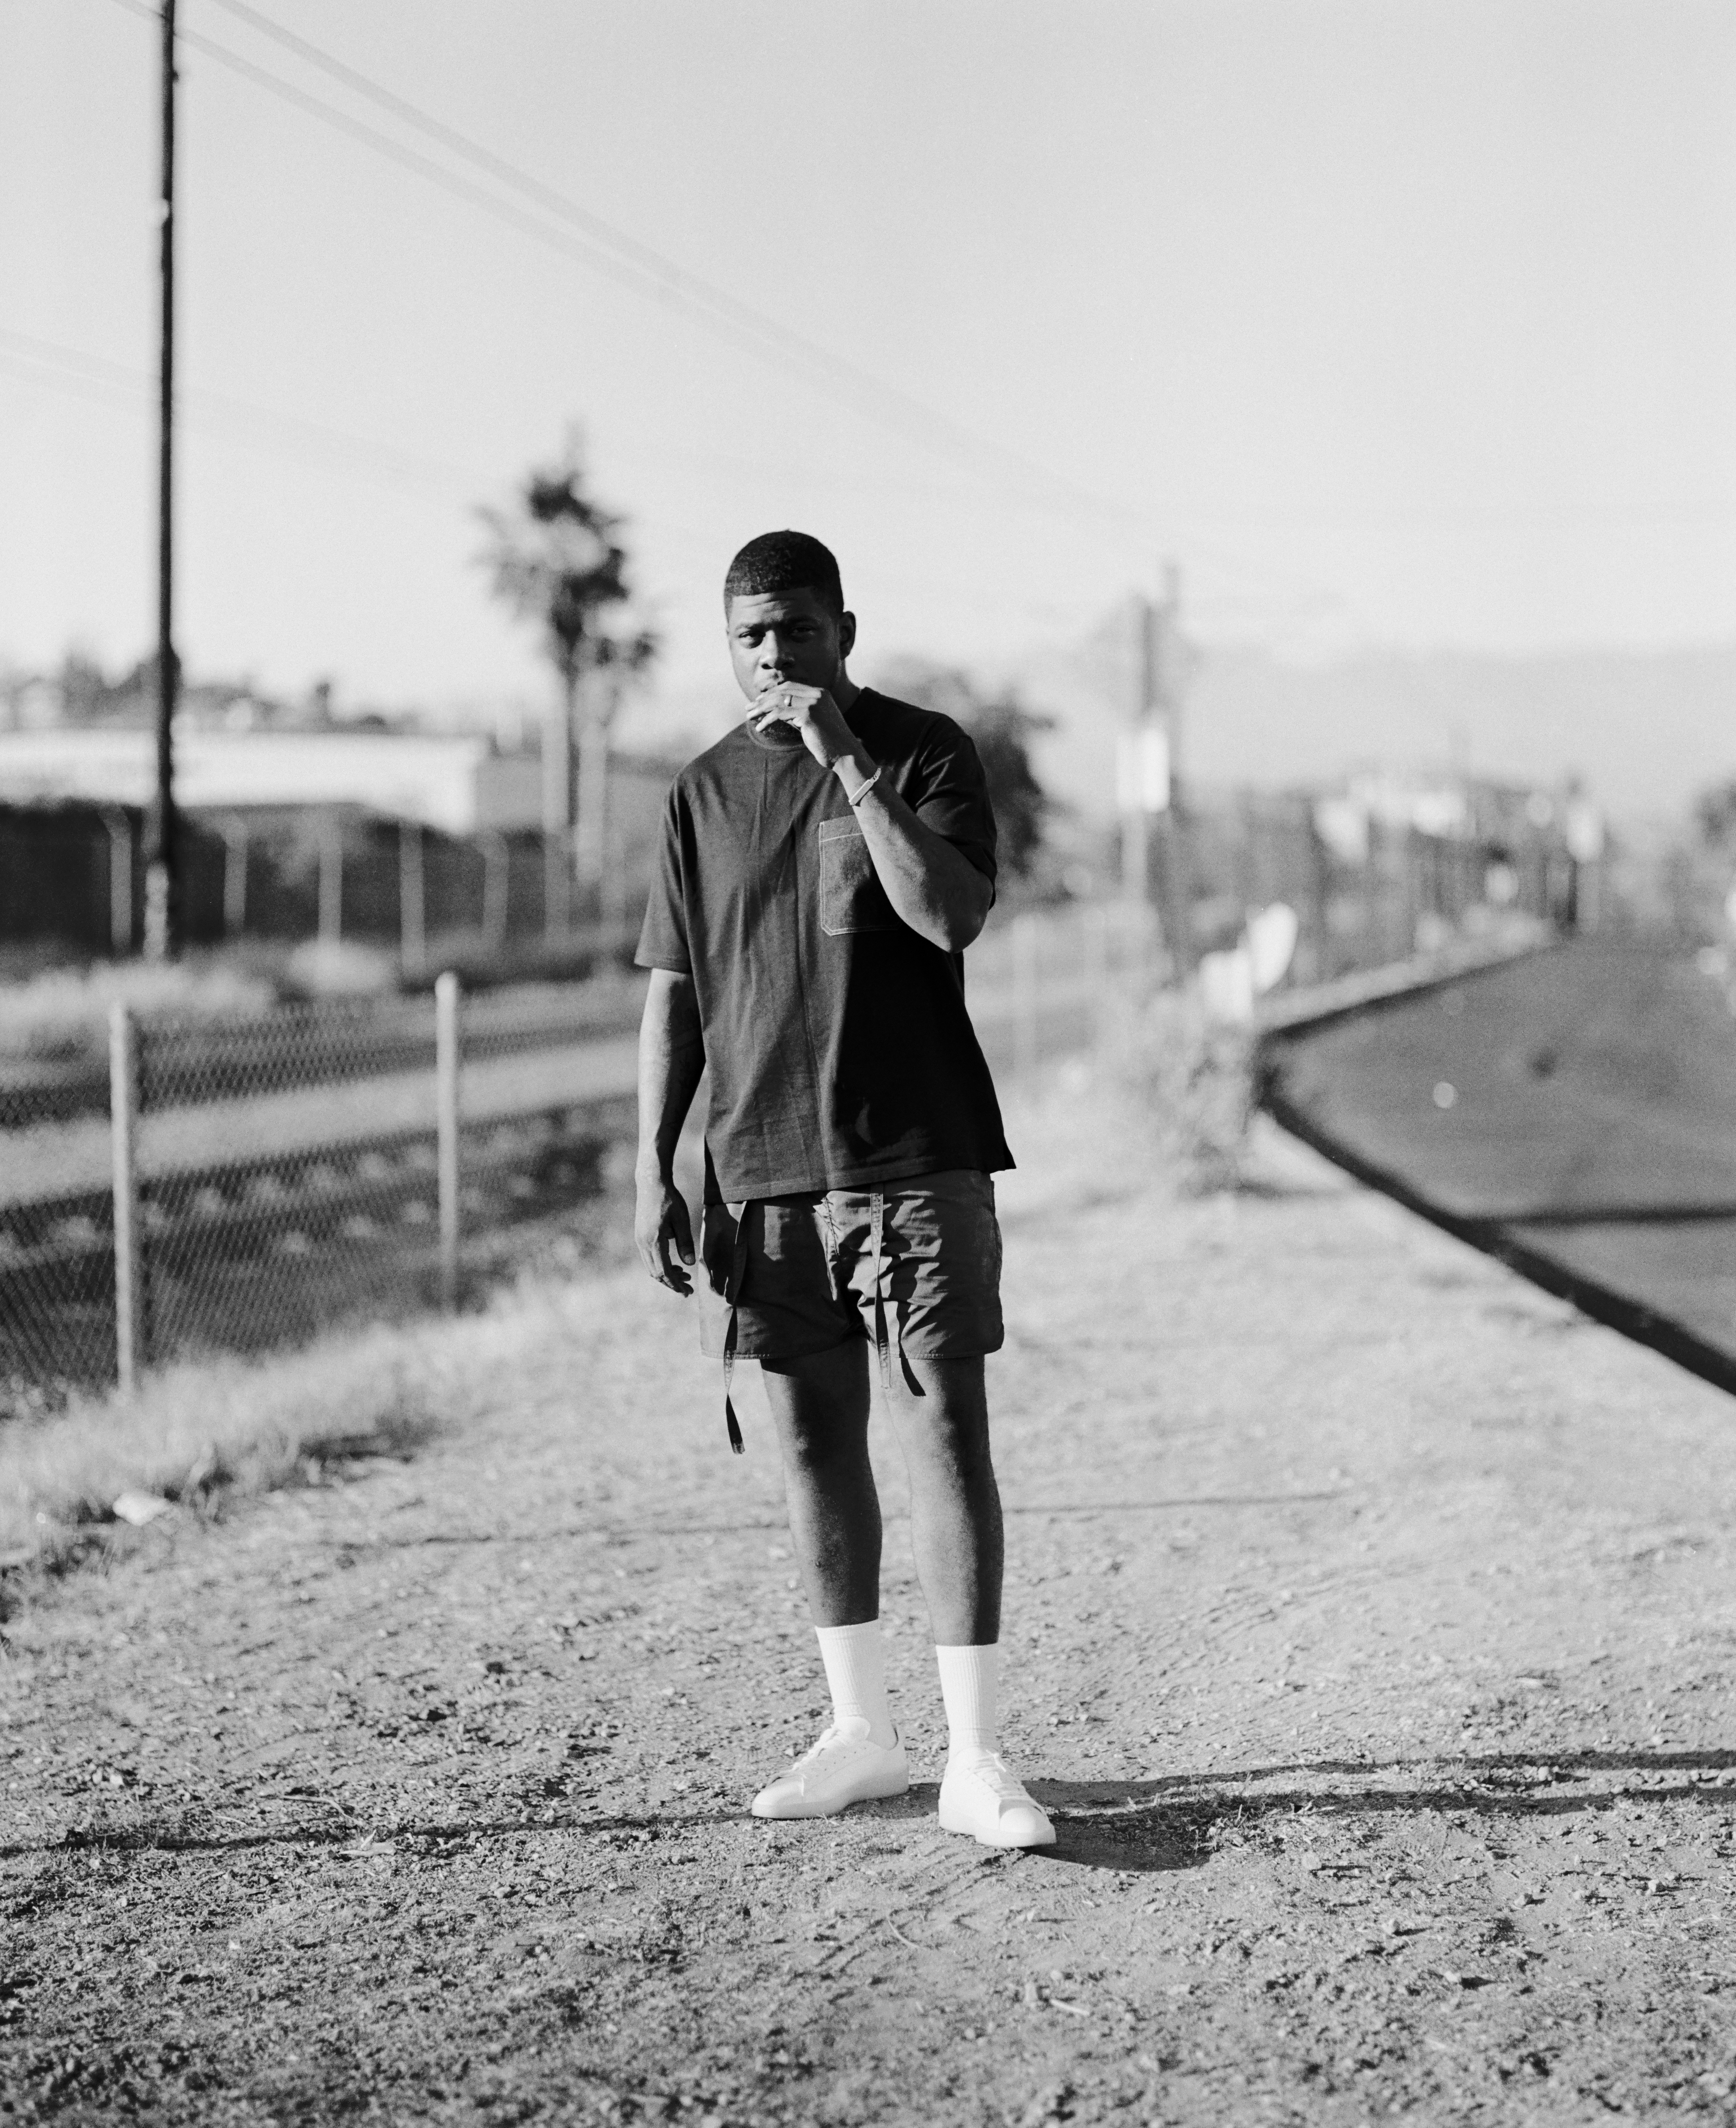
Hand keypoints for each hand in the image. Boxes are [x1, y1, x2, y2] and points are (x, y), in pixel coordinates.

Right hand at [635, 1174, 694, 1294]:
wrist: (651, 1184)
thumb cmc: (669, 1199)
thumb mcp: (682, 1220)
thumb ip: (685, 1242)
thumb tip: (689, 1264)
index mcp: (653, 1241)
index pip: (664, 1271)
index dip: (676, 1284)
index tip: (687, 1291)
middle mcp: (643, 1243)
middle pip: (655, 1273)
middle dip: (671, 1283)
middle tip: (687, 1289)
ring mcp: (639, 1239)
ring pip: (651, 1266)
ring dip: (666, 1275)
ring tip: (683, 1276)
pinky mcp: (640, 1236)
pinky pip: (649, 1258)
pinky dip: (660, 1265)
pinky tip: (672, 1263)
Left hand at [747, 681, 855, 769]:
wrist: (845, 753)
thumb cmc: (829, 742)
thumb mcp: (811, 723)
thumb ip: (797, 713)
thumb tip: (776, 711)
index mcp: (820, 693)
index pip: (790, 686)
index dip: (772, 692)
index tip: (758, 700)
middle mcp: (817, 694)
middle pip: (782, 691)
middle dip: (763, 699)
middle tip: (748, 708)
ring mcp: (813, 703)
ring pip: (779, 700)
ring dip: (761, 708)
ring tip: (749, 716)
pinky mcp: (808, 714)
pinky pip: (780, 714)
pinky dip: (767, 720)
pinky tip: (759, 727)